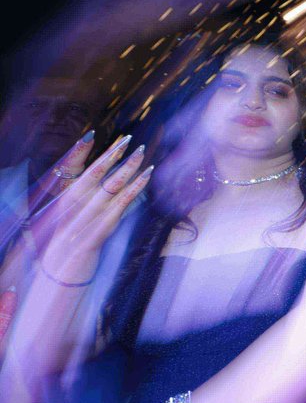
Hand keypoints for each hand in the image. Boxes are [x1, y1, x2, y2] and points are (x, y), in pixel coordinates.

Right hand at [32, 136, 150, 284]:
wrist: (62, 268)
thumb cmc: (71, 239)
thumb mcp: (74, 214)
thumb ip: (86, 196)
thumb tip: (107, 177)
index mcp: (67, 197)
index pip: (77, 169)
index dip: (85, 152)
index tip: (95, 135)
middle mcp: (75, 204)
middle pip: (96, 173)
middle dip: (112, 154)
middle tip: (128, 139)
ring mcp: (87, 216)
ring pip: (111, 186)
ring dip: (128, 168)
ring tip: (141, 153)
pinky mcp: (100, 228)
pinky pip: (121, 204)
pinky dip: (135, 188)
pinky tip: (147, 176)